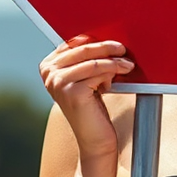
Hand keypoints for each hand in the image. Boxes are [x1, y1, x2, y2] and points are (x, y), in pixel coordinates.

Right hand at [39, 35, 133, 163]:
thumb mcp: (86, 78)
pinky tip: (116, 79)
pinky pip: (99, 71)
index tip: (113, 43)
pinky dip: (112, 72)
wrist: (95, 138)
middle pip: (83, 48)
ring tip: (128, 65)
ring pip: (93, 60)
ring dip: (114, 61)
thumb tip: (106, 37)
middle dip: (107, 47)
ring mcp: (58, 82)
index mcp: (47, 66)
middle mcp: (48, 73)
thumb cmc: (93, 106)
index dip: (95, 41)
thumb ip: (86, 59)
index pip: (73, 43)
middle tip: (123, 50)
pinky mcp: (72, 91)